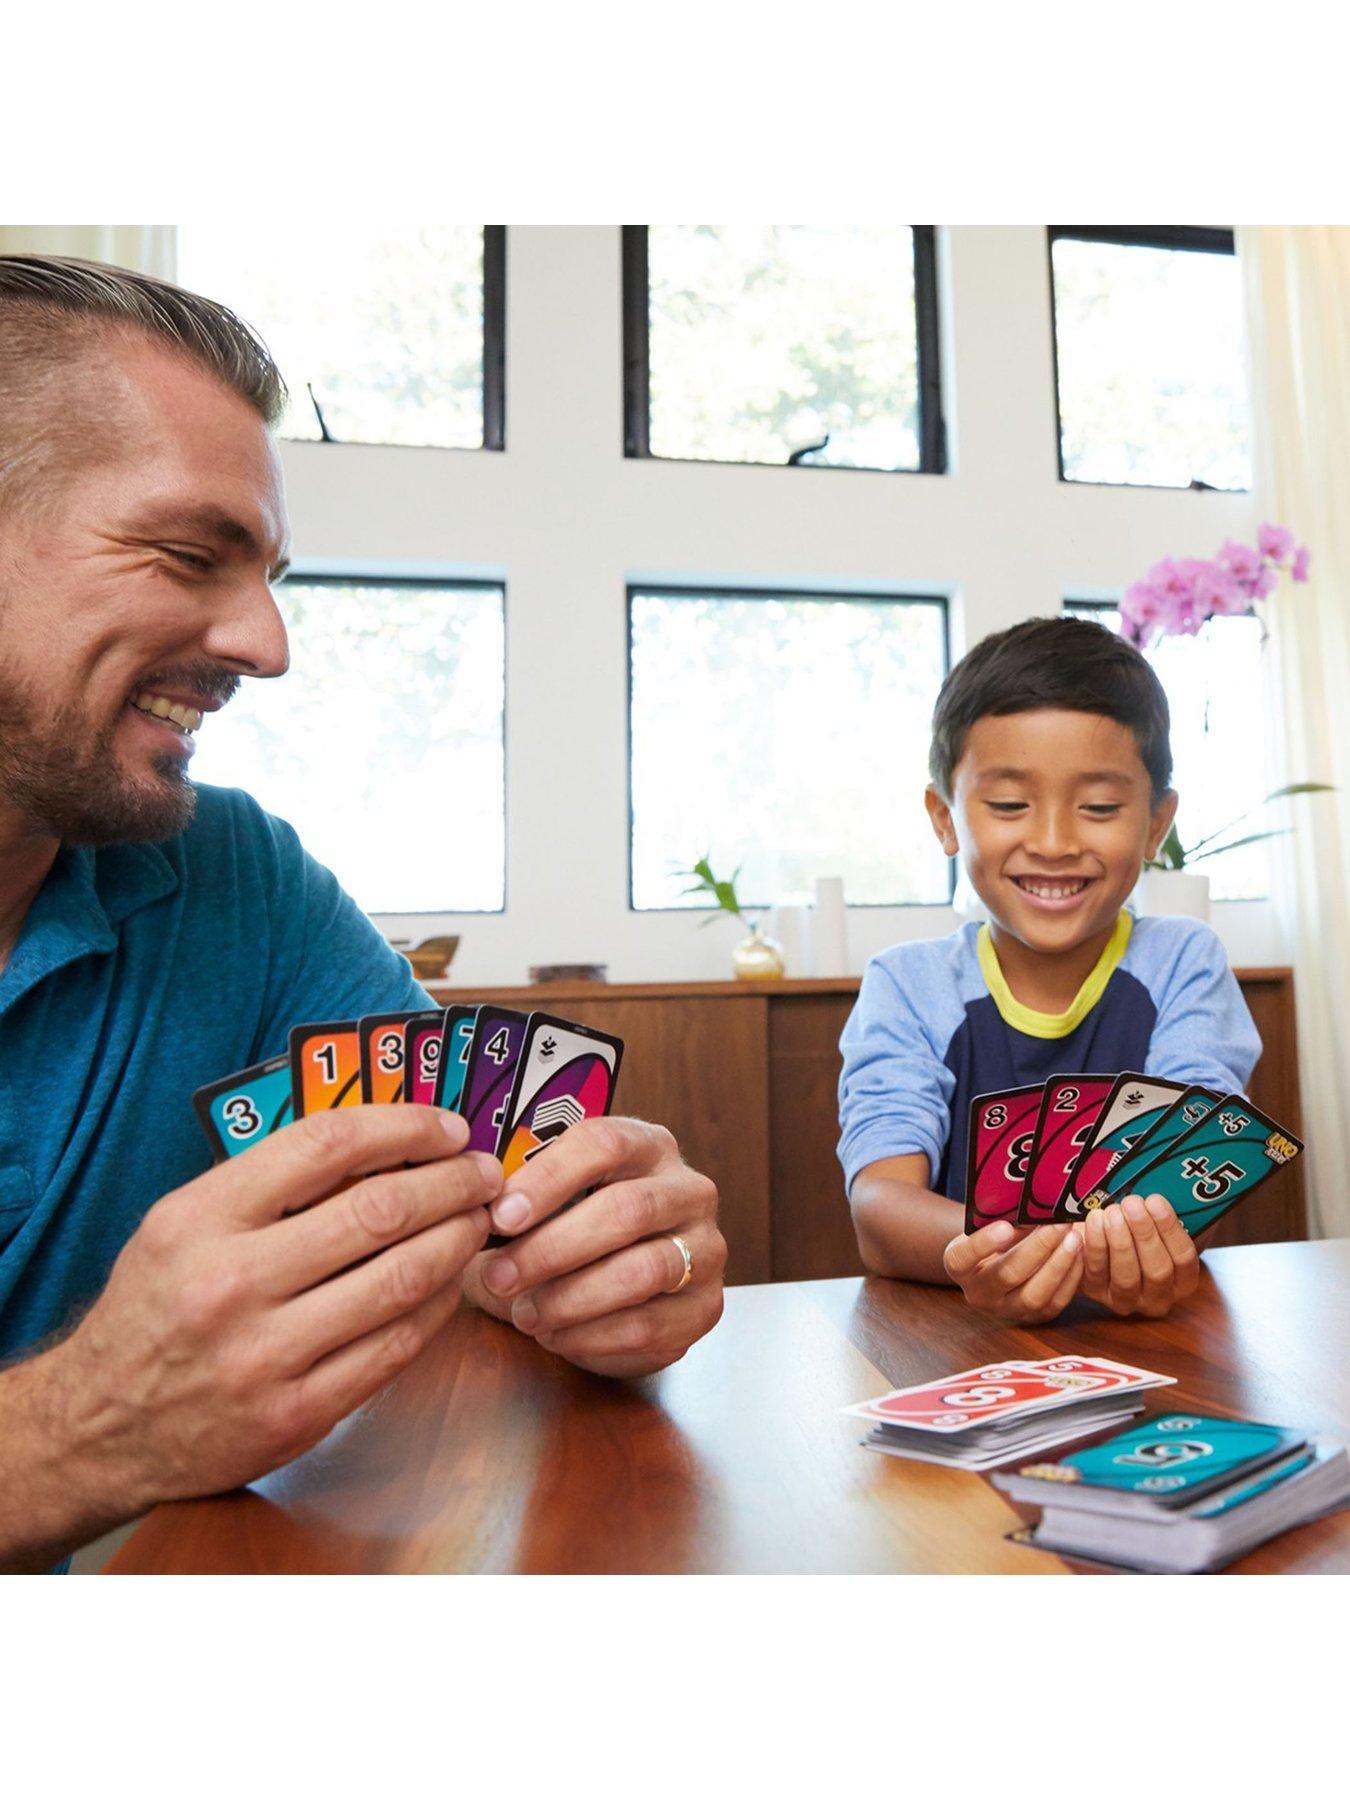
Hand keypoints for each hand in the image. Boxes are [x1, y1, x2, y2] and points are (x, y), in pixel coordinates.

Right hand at [50, 1106, 497, 1511]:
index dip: (404, 1127)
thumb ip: (267, 1183)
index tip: (447, 1128)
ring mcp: (264, 1357)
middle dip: (452, 1184)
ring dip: (458, 1241)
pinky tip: (452, 1282)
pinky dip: (438, 1306)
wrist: (99, 1429)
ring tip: (480, 1221)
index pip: (326, 1145)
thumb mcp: (181, 1224)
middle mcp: (229, 1284)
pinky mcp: (296, 1415)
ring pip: (400, 1279)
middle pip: (378, 1211)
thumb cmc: (154, 1310)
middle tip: (485, 1174)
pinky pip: (395, 1347)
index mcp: (198, 1220)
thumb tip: (383, 1141)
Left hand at [463, 1117, 725, 1377]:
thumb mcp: (547, 1203)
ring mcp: (706, 1249)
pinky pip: (649, 1325)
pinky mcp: (705, 1307)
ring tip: (523, 1313)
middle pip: (627, 1210)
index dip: (549, 1179)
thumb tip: (476, 1207)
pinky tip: (555, 1336)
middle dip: (552, 1248)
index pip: (605, 1144)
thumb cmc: (573, 1232)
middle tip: (500, 1276)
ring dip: (571, 1298)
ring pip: (642, 1271)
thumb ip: (518, 1197)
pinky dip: (592, 1336)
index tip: (501, 1215)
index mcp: (648, 1146)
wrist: (617, 1290)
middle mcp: (689, 1190)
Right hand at [943, 1219, 1083, 1323]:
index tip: (1004, 1226)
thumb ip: (1005, 1217)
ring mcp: (1006, 1310)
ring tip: (1074, 1239)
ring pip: (1033, 1295)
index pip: (962, 1258)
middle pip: (1007, 1275)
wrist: (998, 1266)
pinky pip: (1055, 1303)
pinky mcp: (1033, 1318)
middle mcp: (978, 1294)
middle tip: (1059, 1225)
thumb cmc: (994, 1235)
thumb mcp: (988, 1223)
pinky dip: (1070, 1279)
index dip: (983, 1243)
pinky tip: (1081, 1255)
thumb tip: (1036, 1205)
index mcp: (958, 1266)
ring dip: (1058, 1265)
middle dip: (1037, 1248)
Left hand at [1078, 1193, 1199, 1317]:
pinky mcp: (1096, 1293)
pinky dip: (1095, 1245)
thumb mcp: (1154, 1225)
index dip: (1171, 1229)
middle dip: (1144, 1234)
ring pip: (1127, 1276)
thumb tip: (1155, 1194)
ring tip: (1112, 1212)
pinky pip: (1096, 1272)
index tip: (1156, 1200)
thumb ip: (1159, 1215)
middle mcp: (1158, 1298)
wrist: (1101, 1239)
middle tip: (1132, 1204)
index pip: (1184, 1259)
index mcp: (1182, 1282)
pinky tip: (1094, 1220)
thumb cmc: (1134, 1229)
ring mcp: (1127, 1300)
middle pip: (1157, 1271)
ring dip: (1119, 1241)